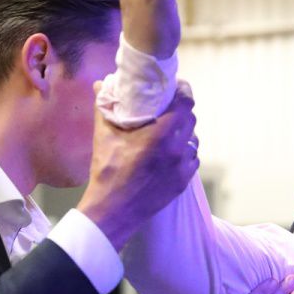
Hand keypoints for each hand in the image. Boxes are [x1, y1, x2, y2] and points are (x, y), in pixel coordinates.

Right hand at [77, 82, 198, 250]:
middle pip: (191, 120)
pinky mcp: (183, 182)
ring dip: (185, 133)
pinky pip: (192, 159)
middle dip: (182, 110)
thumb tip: (99, 85)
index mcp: (161, 134)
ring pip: (194, 141)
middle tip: (170, 107)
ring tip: (170, 131)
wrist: (113, 209)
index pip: (186, 103)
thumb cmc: (107, 171)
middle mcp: (177, 149)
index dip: (183, 91)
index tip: (176, 86)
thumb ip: (105, 107)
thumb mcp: (104, 136)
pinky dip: (185, 153)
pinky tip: (172, 152)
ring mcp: (182, 167)